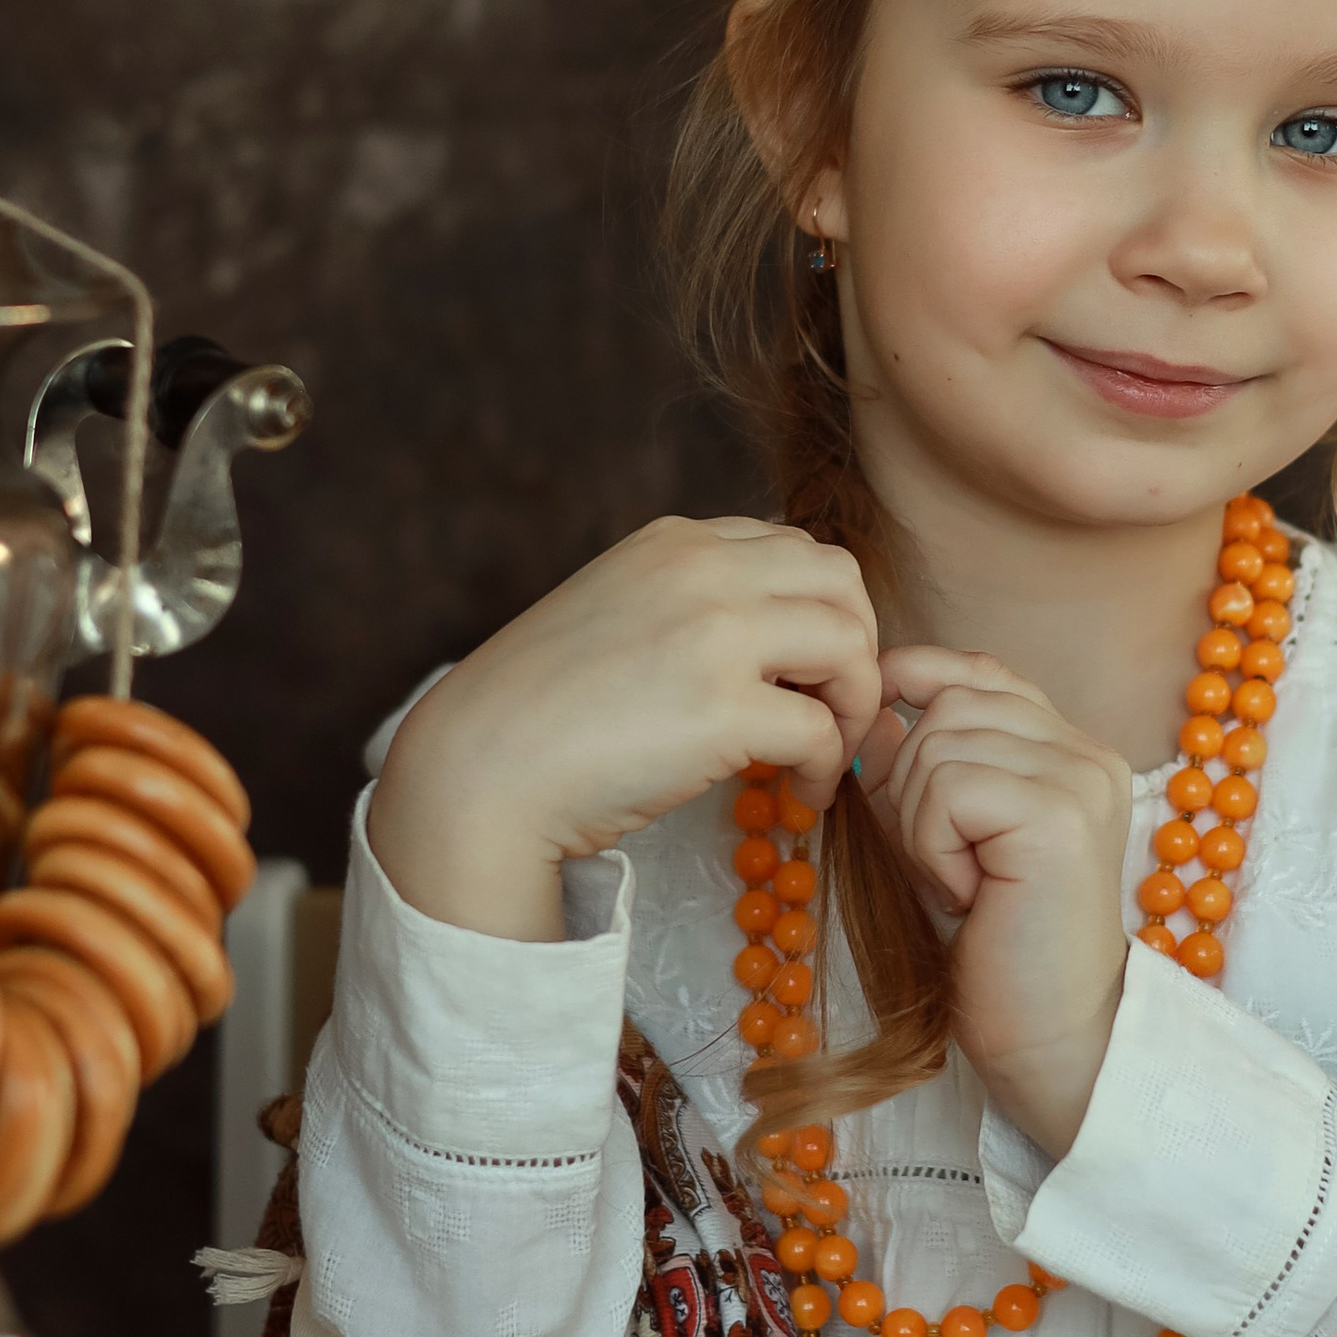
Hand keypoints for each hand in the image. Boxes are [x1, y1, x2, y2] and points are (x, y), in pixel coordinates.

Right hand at [369, 516, 879, 939]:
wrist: (479, 770)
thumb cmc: (541, 712)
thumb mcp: (618, 614)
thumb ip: (688, 605)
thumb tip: (772, 644)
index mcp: (675, 541)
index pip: (795, 551)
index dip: (819, 615)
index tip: (805, 675)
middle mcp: (701, 567)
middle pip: (842, 581)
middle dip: (857, 647)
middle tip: (835, 711)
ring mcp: (715, 632)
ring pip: (850, 645)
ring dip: (854, 706)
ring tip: (823, 755)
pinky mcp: (723, 708)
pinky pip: (824, 729)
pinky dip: (829, 767)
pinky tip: (802, 795)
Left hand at [864, 646, 1131, 1157]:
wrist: (1048, 1033)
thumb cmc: (992, 943)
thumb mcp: (945, 835)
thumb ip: (922, 766)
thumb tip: (871, 708)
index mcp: (1071, 751)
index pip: (982, 672)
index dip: (918, 682)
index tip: (877, 727)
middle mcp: (1088, 753)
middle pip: (950, 703)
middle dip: (910, 778)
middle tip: (939, 858)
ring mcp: (1080, 780)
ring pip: (941, 741)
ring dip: (919, 818)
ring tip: (958, 879)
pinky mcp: (1059, 817)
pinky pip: (949, 788)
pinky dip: (933, 843)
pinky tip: (966, 892)